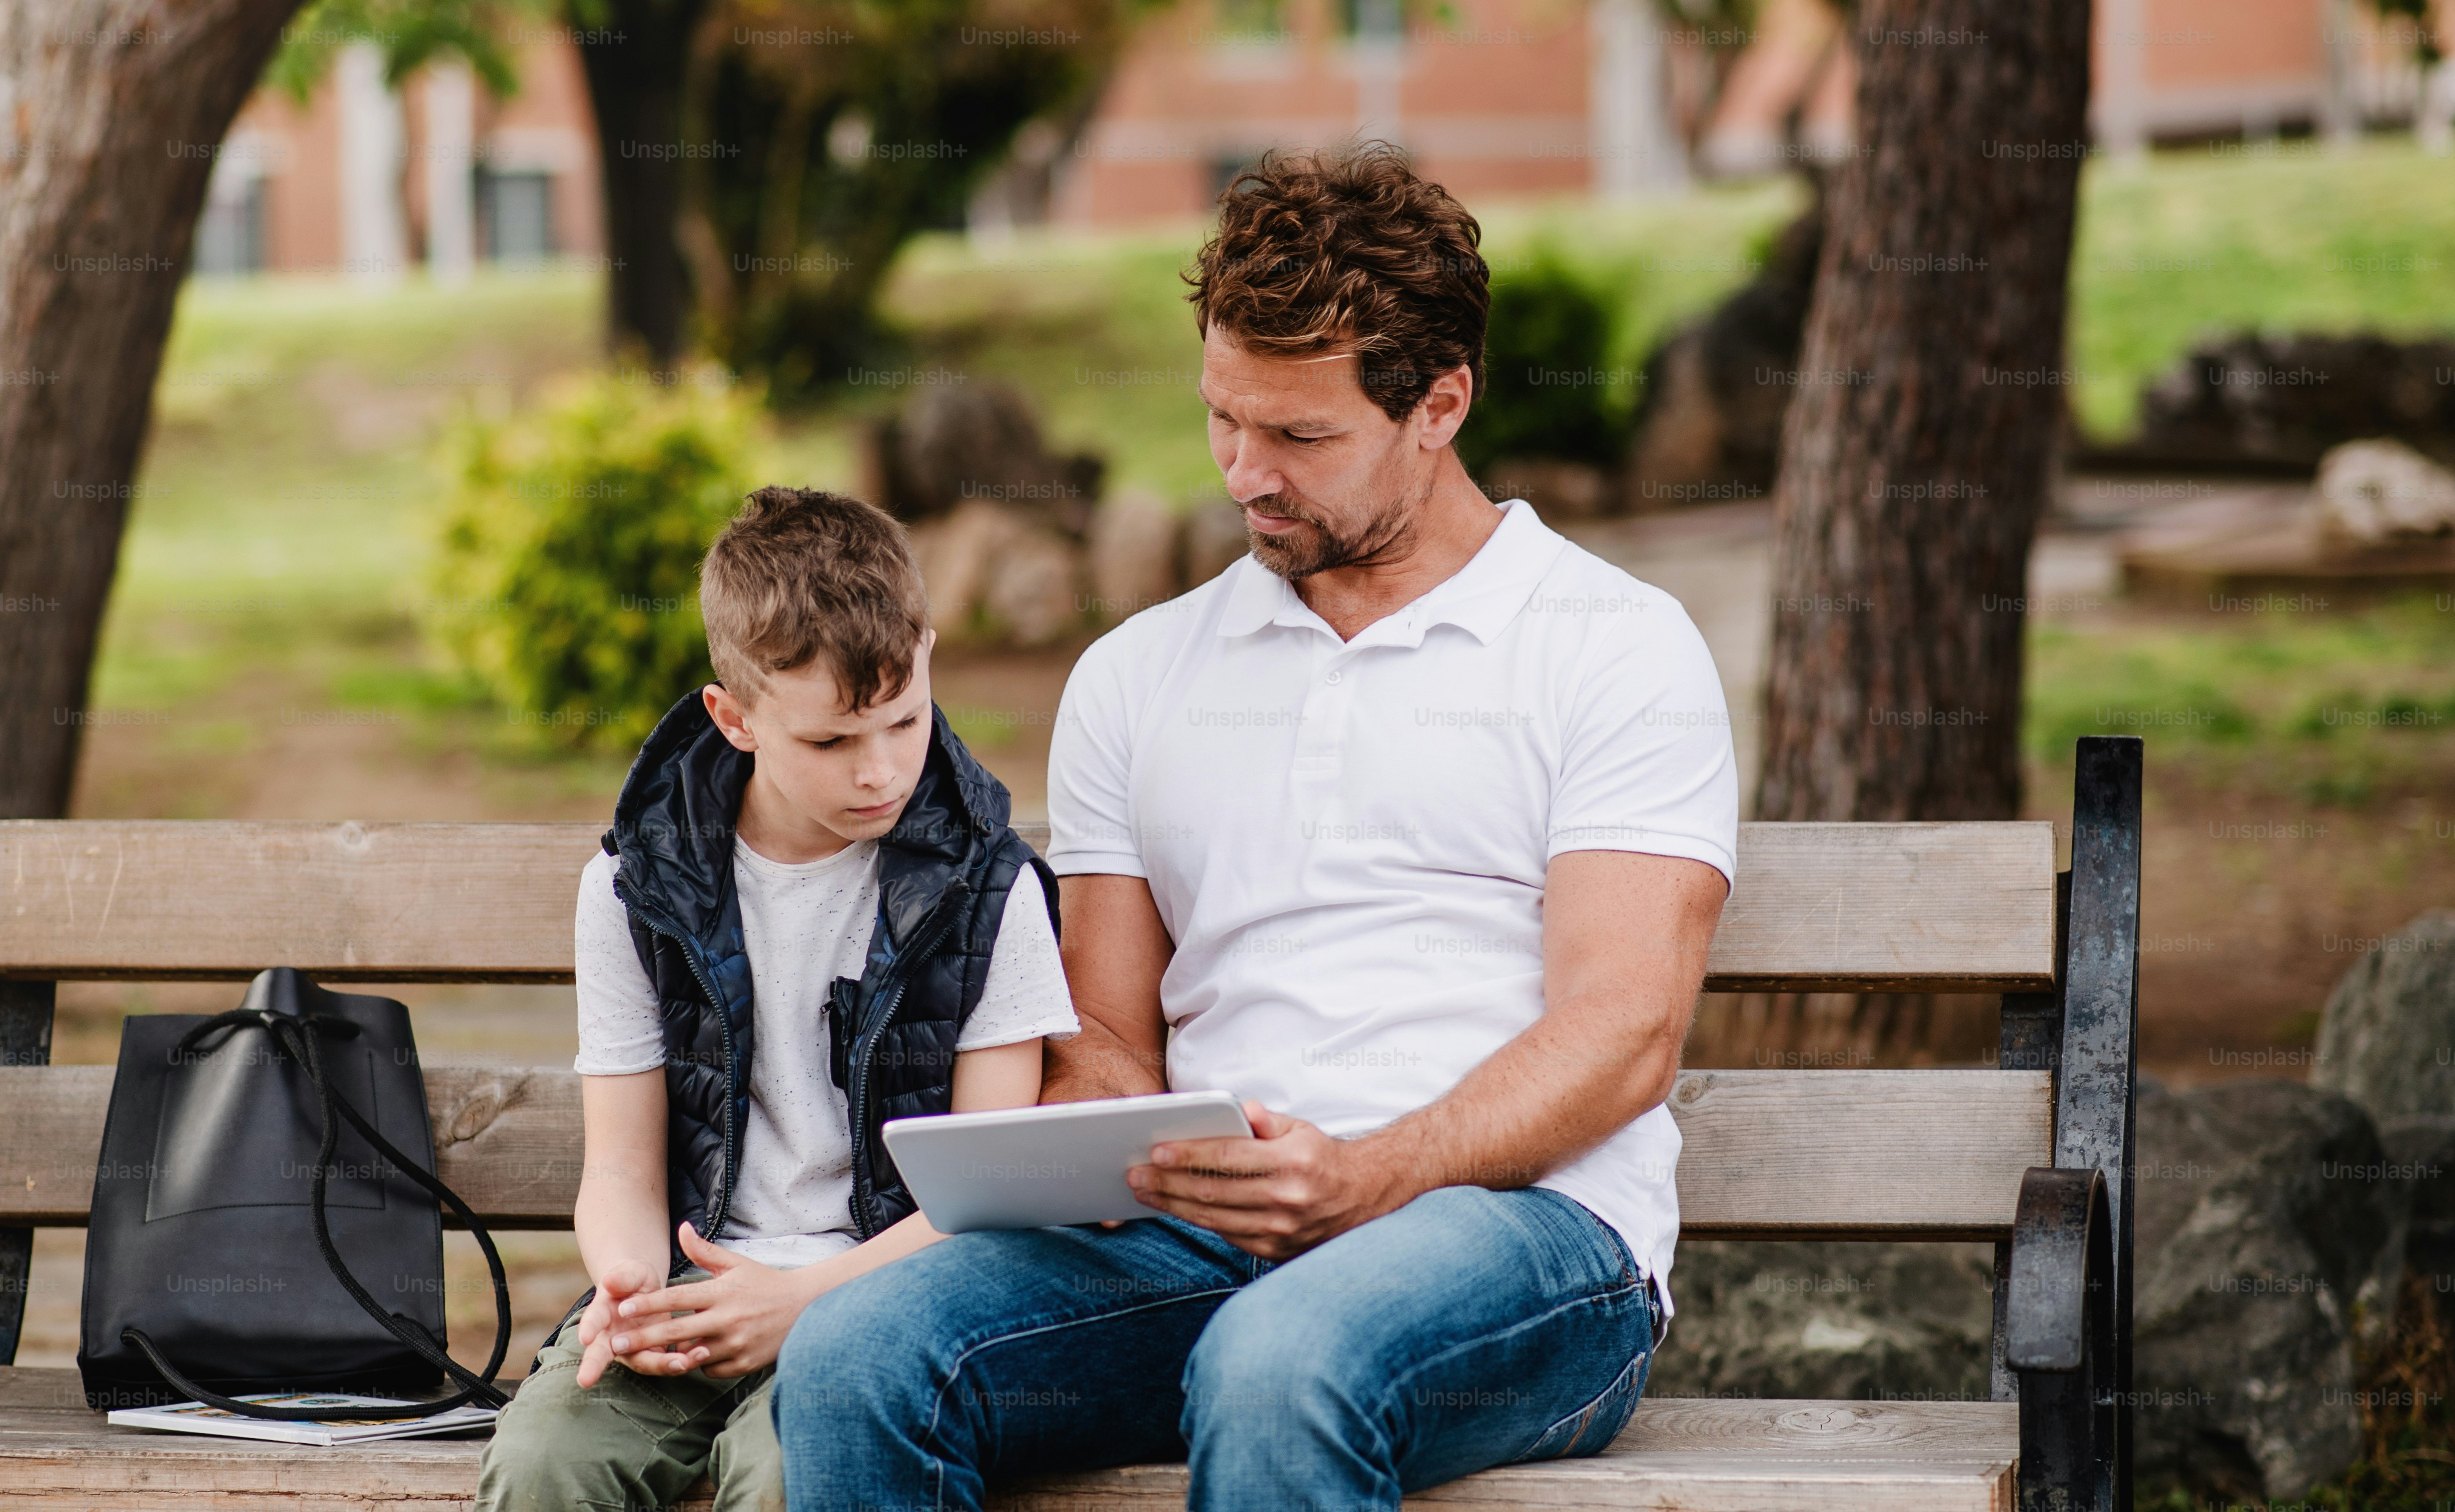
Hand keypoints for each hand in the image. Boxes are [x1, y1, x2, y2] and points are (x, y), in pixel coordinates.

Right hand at [574, 1258, 698, 1386]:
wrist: (645, 1290)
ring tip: (683, 1362)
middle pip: (603, 1354)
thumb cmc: (631, 1280)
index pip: (594, 1320)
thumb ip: (622, 1278)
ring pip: (644, 1362)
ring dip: (662, 1364)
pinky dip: (685, 1359)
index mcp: (603, 1314)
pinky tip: (702, 1352)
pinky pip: (669, 1360)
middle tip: (584, 1380)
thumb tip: (610, 1281)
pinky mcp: (657, 1353)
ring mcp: (635, 1349)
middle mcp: (613, 1338)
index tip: (585, 1337)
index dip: (589, 1328)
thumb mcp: (629, 1273)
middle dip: (595, 1367)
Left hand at [609, 1223, 815, 1378]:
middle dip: (643, 1338)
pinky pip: (710, 1369)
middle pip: (676, 1330)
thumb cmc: (765, 1284)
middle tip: (615, 1345)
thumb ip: (705, 1251)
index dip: (649, 1303)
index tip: (623, 1308)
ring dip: (672, 1353)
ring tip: (649, 1354)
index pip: (678, 1297)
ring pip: (691, 1354)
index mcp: (722, 1292)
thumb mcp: (736, 1264)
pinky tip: (697, 1355)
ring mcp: (736, 1344)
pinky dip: (701, 1363)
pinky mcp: (744, 1364)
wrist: (805, 1309)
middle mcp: (727, 1319)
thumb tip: (681, 1228)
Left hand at [1127, 1102, 1413, 1260]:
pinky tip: (1174, 1209)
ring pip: (1214, 1219)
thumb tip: (1242, 1109)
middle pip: (1214, 1191)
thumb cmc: (1320, 1157)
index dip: (1189, 1154)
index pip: (1229, 1156)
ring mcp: (1280, 1231)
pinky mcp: (1275, 1251)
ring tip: (1144, 1193)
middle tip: (1135, 1174)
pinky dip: (1197, 1221)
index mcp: (1292, 1163)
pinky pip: (1226, 1236)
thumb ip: (1267, 1120)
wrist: (1362, 1200)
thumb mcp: (1300, 1129)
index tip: (1157, 1151)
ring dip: (1173, 1206)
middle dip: (1168, 1183)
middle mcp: (1286, 1200)